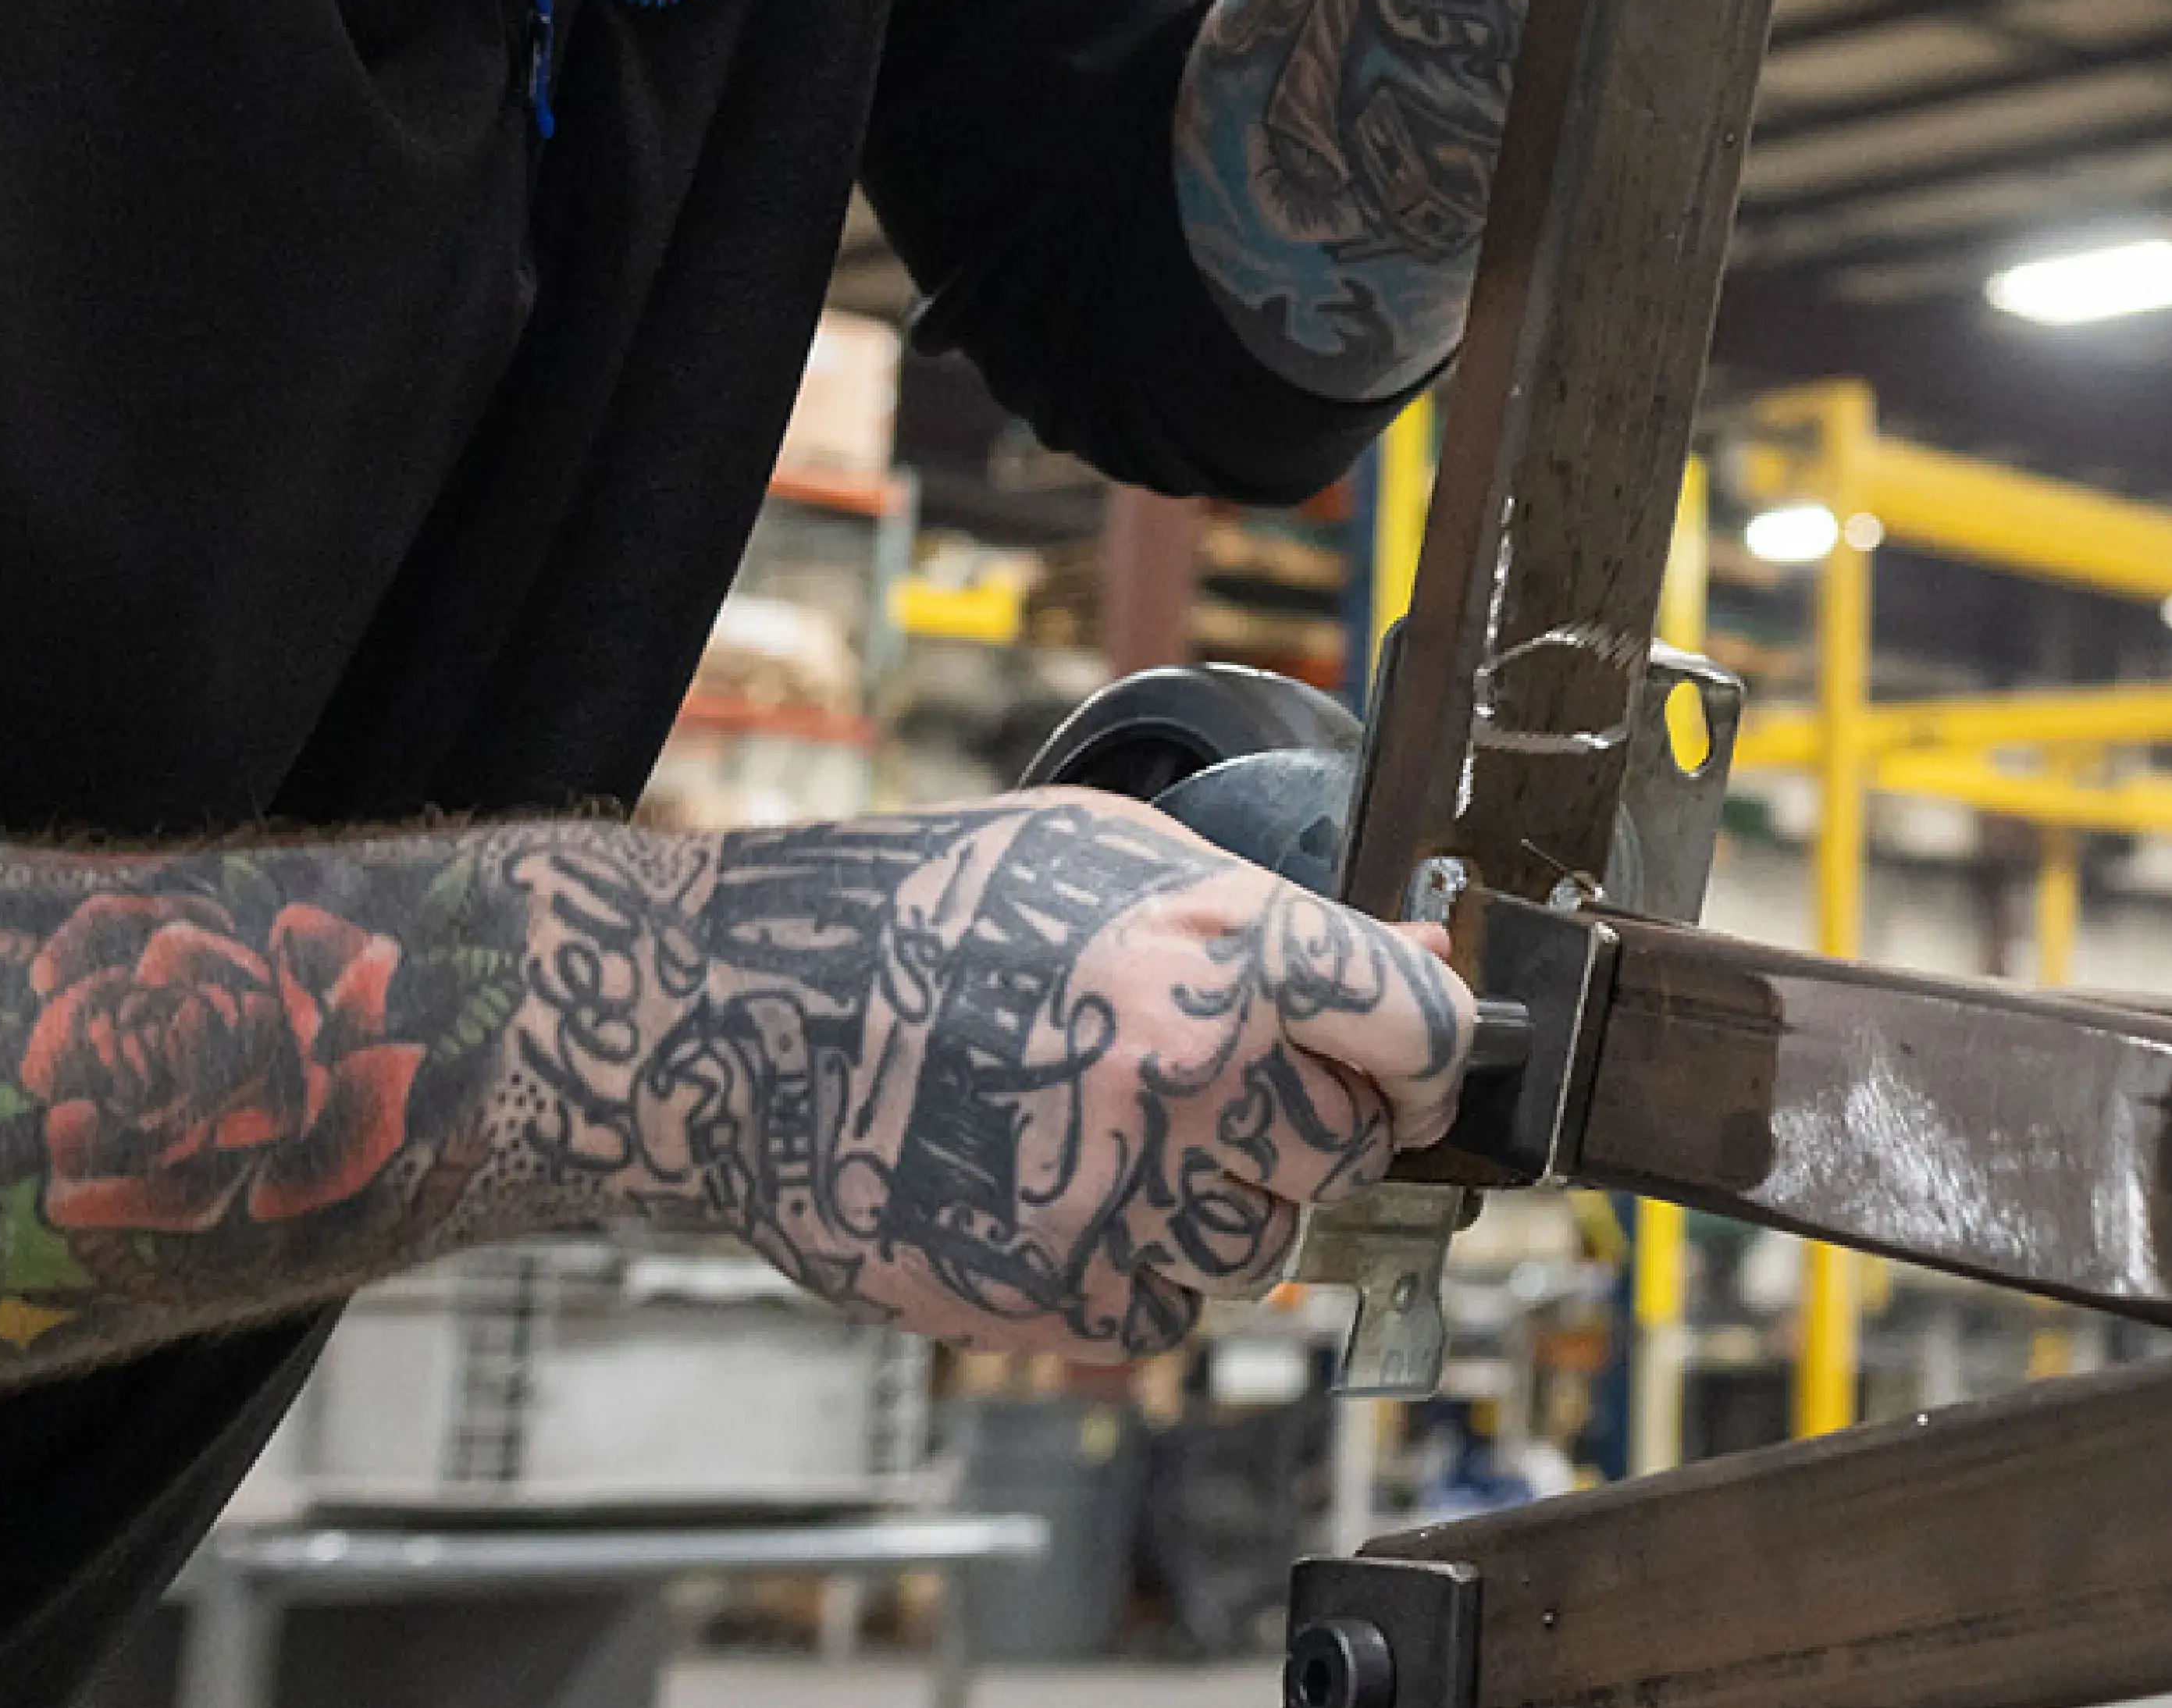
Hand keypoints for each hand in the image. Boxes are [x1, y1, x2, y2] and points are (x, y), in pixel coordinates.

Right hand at [505, 791, 1472, 1354]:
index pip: (1425, 1027)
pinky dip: (1126, 1273)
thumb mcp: (1117, 855)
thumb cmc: (928, 912)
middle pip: (1349, 1152)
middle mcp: (1181, 1073)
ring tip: (1104, 1131)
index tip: (1410, 1063)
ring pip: (1260, 1248)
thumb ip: (1276, 921)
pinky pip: (1161, 1314)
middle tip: (1216, 1091)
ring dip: (1210, 1207)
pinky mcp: (1046, 1291)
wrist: (740, 1013)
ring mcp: (1114, 1192)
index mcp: (1216, 948)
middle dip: (1304, 1130)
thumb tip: (1422, 954)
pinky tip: (1052, 1193)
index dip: (1431, 1051)